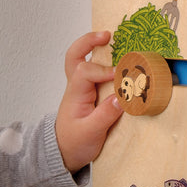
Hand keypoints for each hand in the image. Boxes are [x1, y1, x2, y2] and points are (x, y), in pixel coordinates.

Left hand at [54, 31, 123, 174]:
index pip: (85, 72)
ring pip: (82, 59)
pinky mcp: (90, 92)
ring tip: (112, 38)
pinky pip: (94, 70)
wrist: (64, 152)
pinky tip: (116, 58)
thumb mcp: (90, 133)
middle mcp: (77, 86)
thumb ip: (105, 115)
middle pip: (75, 56)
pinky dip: (103, 60)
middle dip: (88, 41)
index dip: (103, 70)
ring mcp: (82, 88)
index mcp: (75, 94)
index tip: (120, 76)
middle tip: (107, 35)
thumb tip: (122, 97)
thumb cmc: (74, 142)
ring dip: (95, 46)